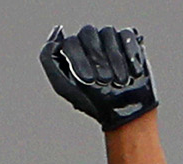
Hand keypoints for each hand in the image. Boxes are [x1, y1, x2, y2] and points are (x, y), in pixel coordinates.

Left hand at [41, 24, 157, 130]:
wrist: (123, 113)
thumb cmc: (92, 102)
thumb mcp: (63, 86)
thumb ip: (48, 58)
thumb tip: (57, 31)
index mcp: (72, 50)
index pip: (70, 42)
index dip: (79, 60)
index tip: (89, 81)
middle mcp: (90, 41)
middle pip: (88, 32)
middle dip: (97, 58)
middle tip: (104, 81)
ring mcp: (110, 40)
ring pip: (107, 32)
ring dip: (114, 59)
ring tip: (120, 81)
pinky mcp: (129, 42)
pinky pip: (126, 35)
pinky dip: (129, 53)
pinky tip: (133, 71)